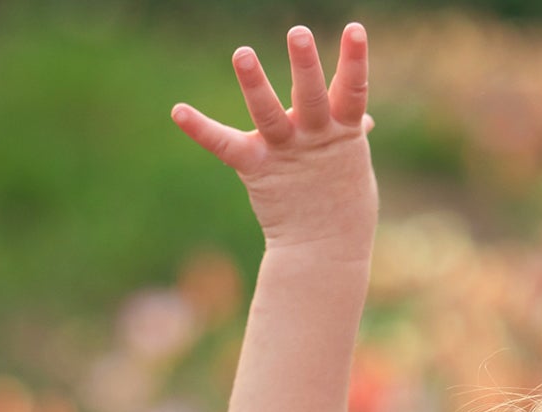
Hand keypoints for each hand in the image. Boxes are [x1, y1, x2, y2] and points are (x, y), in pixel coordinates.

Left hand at [172, 21, 376, 257]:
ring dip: (256, 85)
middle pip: (312, 96)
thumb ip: (350, 133)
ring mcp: (286, 153)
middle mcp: (315, 137)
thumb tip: (363, 117)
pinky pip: (226, 146)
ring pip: (270, 114)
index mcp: (344, 132)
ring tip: (242, 53)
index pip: (353, 89)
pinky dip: (201, 129)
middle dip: (305, 67)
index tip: (355, 28)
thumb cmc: (343, 202)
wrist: (326, 252)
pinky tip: (178, 111)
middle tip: (298, 33)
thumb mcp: (353, 164)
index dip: (355, 60)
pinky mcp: (258, 170)